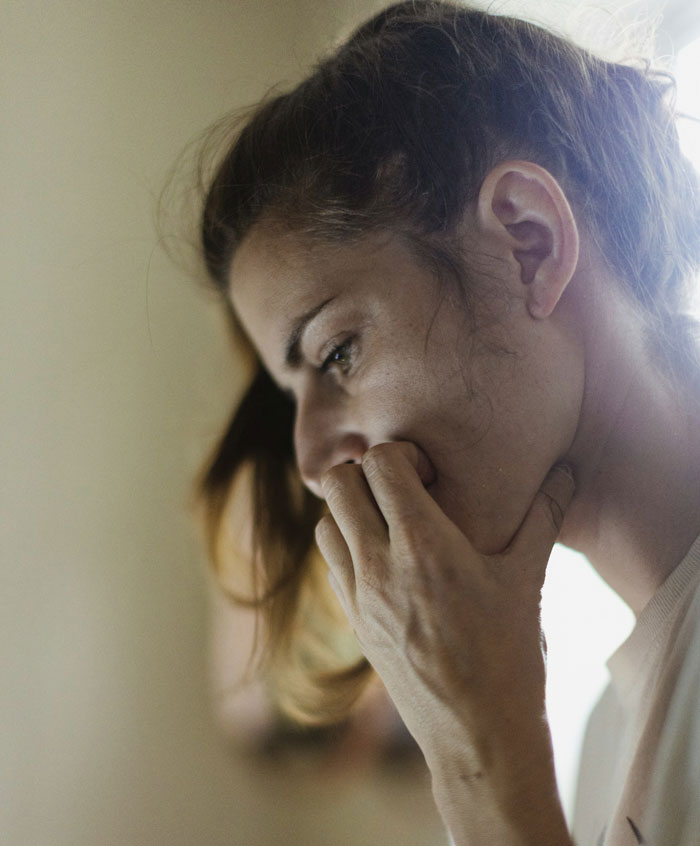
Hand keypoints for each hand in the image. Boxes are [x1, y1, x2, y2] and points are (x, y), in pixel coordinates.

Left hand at [314, 442, 574, 842]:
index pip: (380, 463)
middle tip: (402, 489)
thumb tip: (567, 472)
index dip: (400, 453)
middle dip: (364, 472)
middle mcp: (379, 565)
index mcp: (424, 545)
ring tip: (388, 521)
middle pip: (337, 484)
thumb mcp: (528, 580)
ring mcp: (359, 596)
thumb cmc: (509, 657)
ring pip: (324, 523)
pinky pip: (331, 564)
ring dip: (348, 510)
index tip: (429, 473)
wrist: (477, 735)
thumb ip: (544, 517)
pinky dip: (346, 547)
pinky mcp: (353, 622)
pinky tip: (384, 561)